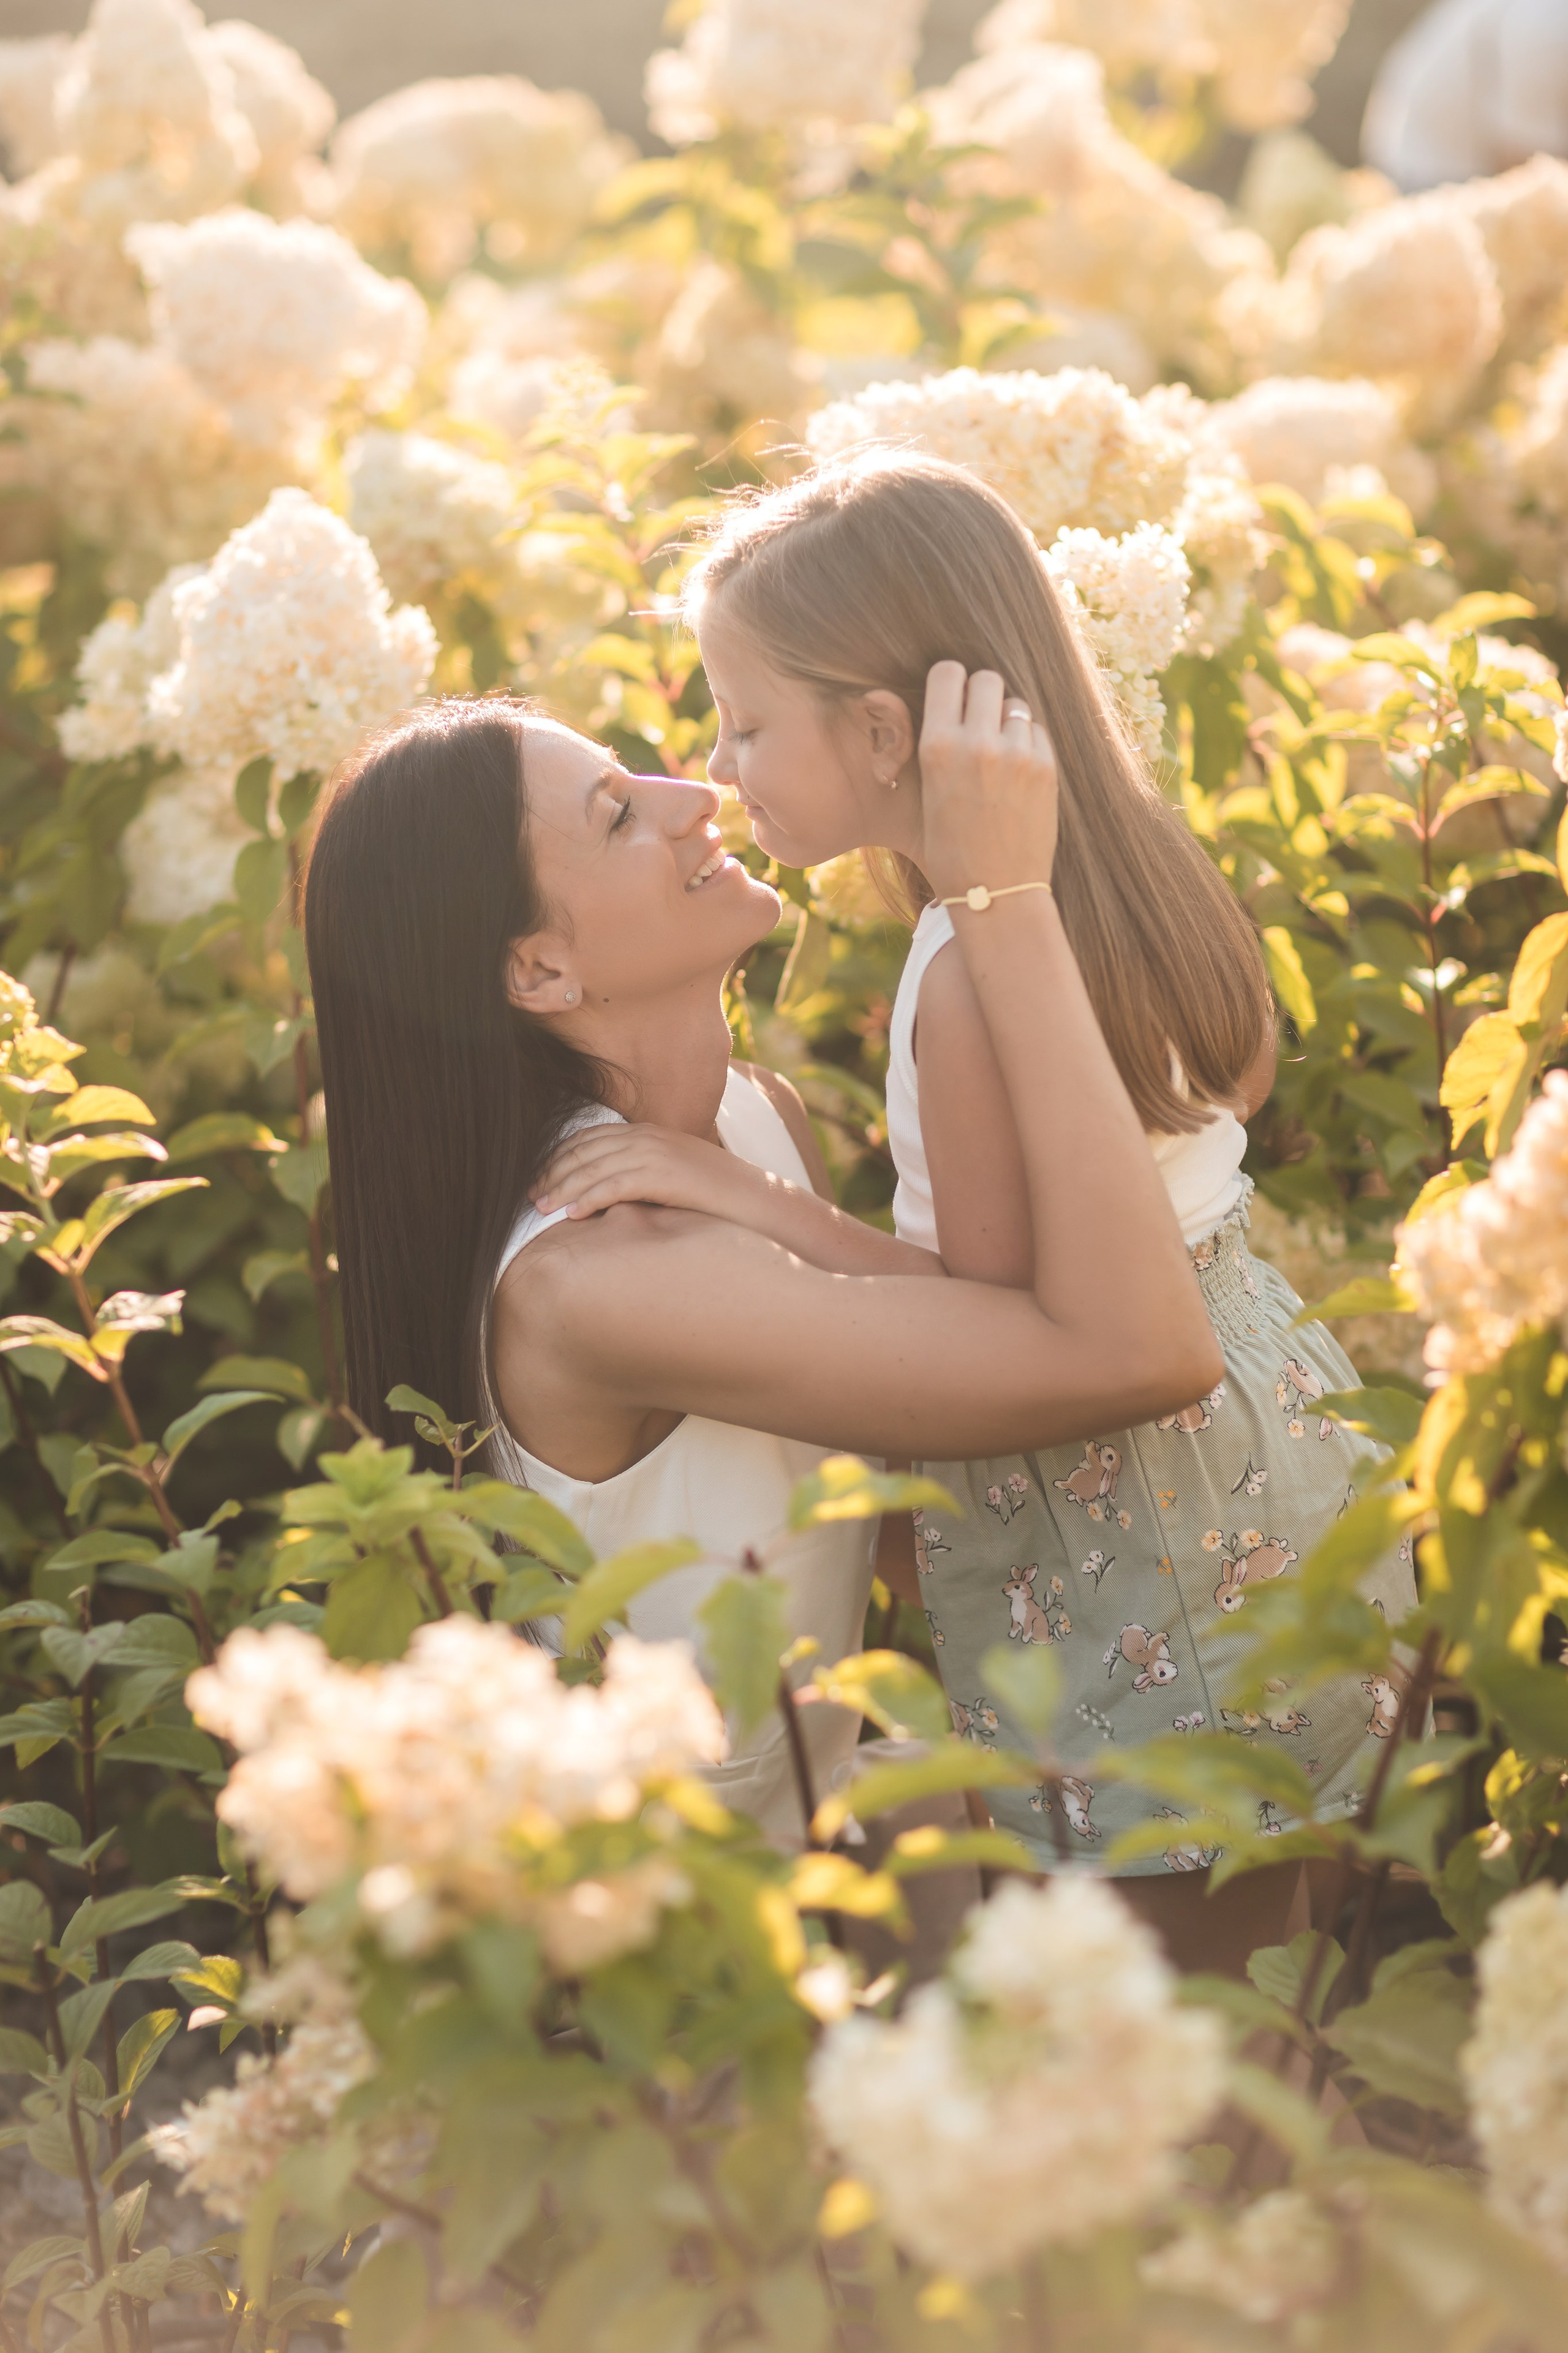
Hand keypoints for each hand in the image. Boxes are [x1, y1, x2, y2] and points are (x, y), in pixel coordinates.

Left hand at [534, 1122, 756, 1222]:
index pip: (590, 1138)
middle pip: (585, 1150)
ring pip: (594, 1167)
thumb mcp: (675, 1178)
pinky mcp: (665, 1175)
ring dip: (562, 1188)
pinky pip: (615, 1184)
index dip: (559, 1158)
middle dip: (553, 1172)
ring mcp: (657, 1153)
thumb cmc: (718, 1199)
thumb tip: (607, 1196)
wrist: (761, 1202)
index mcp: (649, 1132)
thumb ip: (642, 1176)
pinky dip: (589, 1198)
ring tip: (540, 1209)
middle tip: (529, 1196)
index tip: (540, 1180)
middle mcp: (649, 1136)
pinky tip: (572, 1214)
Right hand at [917, 661, 1057, 906]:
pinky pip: (1037, 731)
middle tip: (979, 723)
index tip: (953, 699)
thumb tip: (952, 704)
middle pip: (987, 678)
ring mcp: (1017, 754)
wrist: (995, 894)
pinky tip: (1019, 774)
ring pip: (1015, 704)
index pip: (947, 672)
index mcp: (937, 747)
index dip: (951, 682)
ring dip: (1007, 720)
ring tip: (1000, 755)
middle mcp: (977, 742)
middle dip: (982, 695)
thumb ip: (939, 744)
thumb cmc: (951, 850)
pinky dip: (1029, 743)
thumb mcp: (928, 793)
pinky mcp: (1046, 768)